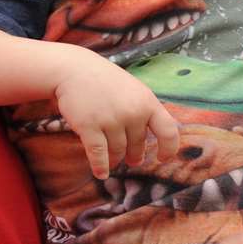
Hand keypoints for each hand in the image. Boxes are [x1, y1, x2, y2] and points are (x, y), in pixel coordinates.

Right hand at [53, 59, 179, 177]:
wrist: (73, 70)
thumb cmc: (105, 81)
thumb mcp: (134, 90)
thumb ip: (146, 111)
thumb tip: (157, 140)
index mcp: (147, 102)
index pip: (168, 131)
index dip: (168, 148)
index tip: (162, 158)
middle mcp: (132, 112)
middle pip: (137, 145)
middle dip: (134, 155)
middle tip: (132, 160)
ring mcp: (110, 120)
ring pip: (117, 152)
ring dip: (116, 160)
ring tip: (114, 162)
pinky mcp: (89, 126)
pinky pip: (99, 155)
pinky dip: (100, 167)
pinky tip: (101, 173)